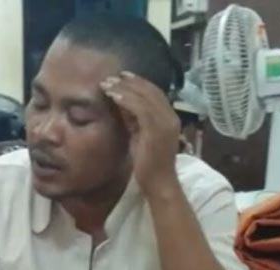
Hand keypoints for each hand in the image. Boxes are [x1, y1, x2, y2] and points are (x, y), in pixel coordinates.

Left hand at [100, 71, 180, 196]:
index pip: (155, 94)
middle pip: (151, 91)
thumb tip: (122, 105)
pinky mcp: (155, 129)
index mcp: (170, 118)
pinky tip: (113, 95)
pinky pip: (139, 108)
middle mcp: (171, 117)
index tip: (123, 77)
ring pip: (144, 96)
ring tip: (108, 84)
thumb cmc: (149, 165)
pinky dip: (125, 99)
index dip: (139, 83)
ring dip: (125, 88)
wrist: (158, 183)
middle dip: (130, 82)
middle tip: (113, 76)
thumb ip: (134, 121)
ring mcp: (165, 122)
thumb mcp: (140, 137)